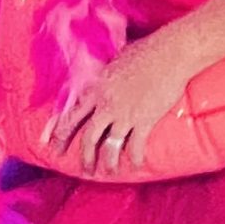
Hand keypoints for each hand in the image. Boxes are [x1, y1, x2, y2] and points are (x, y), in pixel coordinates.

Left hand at [51, 19, 217, 173]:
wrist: (170, 54)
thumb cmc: (145, 52)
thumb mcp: (114, 62)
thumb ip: (104, 76)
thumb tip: (99, 80)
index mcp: (96, 89)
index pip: (72, 116)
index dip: (60, 133)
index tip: (54, 145)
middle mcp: (107, 105)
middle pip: (88, 137)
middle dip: (84, 156)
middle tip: (83, 169)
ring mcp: (125, 114)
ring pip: (110, 146)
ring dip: (108, 162)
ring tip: (109, 171)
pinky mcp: (145, 120)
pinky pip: (136, 146)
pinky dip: (135, 158)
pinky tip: (136, 164)